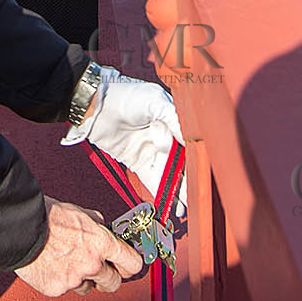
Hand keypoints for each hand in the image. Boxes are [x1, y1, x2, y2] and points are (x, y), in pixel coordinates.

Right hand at [14, 196, 141, 296]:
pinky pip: (66, 289)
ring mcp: (75, 279)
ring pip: (88, 287)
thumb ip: (96, 224)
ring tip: (67, 262)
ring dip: (83, 279)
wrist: (21, 228)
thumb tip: (102, 227)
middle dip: (109, 277)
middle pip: (114, 283)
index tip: (129, 265)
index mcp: (102, 243)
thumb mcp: (80, 213)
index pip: (132, 263)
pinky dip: (62, 280)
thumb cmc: (48, 216)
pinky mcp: (58, 289)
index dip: (132, 265)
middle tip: (102, 271)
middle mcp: (92, 264)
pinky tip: (52, 265)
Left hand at [62, 71, 186, 216]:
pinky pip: (152, 179)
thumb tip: (189, 139)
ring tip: (189, 203)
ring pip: (169, 172)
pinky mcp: (137, 162)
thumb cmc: (126, 96)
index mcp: (172, 118)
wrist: (96, 107)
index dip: (197, 154)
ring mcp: (151, 150)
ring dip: (179, 188)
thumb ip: (174, 119)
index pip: (189, 140)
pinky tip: (172, 203)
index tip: (205, 168)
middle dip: (190, 176)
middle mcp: (164, 136)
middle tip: (199, 192)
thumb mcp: (154, 101)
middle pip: (181, 159)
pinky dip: (162, 192)